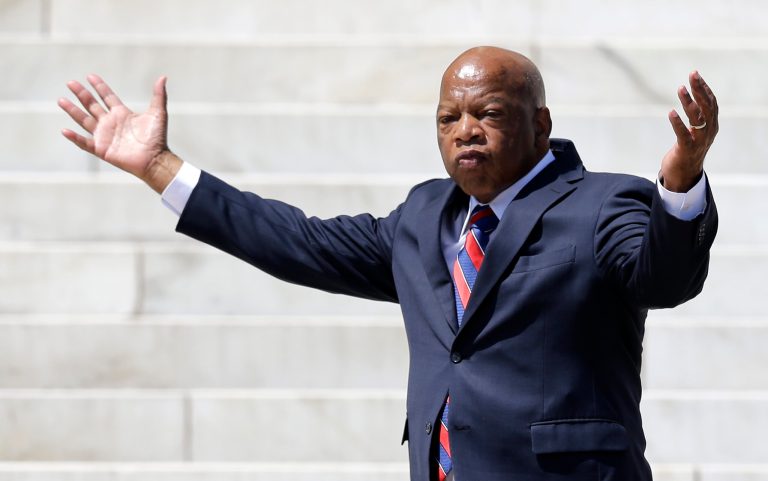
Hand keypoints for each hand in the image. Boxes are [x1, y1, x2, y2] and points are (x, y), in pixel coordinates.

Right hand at [59, 75, 180, 192]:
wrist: (155, 160)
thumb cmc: (157, 138)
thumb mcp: (158, 114)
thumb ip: (158, 95)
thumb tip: (163, 77)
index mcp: (122, 114)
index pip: (107, 97)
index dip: (99, 87)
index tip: (90, 76)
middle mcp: (111, 123)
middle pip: (92, 106)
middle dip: (82, 94)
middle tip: (70, 83)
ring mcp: (105, 136)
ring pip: (84, 121)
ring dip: (73, 111)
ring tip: (61, 100)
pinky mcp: (102, 149)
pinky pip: (85, 143)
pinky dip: (75, 138)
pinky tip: (65, 130)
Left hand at [660, 71, 718, 191]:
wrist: (683, 174)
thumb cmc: (687, 149)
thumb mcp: (695, 130)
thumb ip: (697, 116)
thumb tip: (693, 95)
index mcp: (712, 125)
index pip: (711, 103)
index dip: (704, 88)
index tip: (695, 75)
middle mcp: (708, 132)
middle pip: (707, 107)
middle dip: (699, 89)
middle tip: (691, 75)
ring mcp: (699, 141)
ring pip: (697, 118)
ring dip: (689, 102)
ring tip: (680, 89)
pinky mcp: (687, 149)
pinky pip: (683, 134)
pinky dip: (677, 123)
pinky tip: (671, 112)